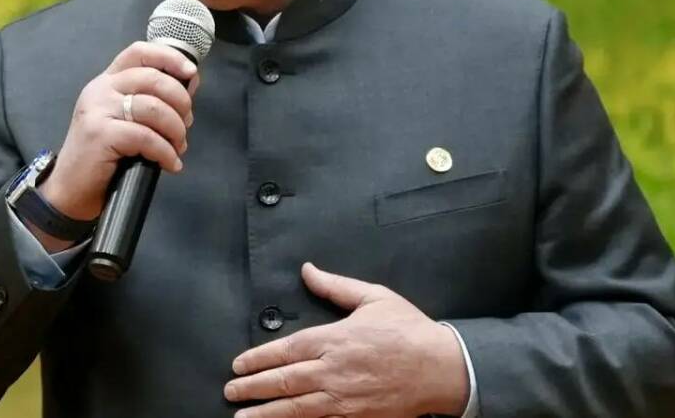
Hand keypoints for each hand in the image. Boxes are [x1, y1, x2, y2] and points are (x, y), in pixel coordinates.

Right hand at [37, 41, 197, 230]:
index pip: (139, 52)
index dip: (169, 57)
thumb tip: (188, 88)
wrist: (70, 191)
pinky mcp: (100, 134)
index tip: (190, 72)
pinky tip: (170, 164)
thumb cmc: (102, 157)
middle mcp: (100, 90)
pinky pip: (146, 137)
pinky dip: (165, 152)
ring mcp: (98, 111)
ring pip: (154, 108)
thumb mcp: (124, 120)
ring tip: (177, 148)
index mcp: (107, 82)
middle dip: (180, 101)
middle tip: (186, 124)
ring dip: (175, 130)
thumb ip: (149, 101)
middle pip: (153, 78)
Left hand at [225, 263, 468, 417]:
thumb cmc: (409, 330)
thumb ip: (335, 286)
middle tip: (231, 392)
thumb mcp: (373, 297)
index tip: (238, 365)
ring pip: (296, 409)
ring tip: (242, 417)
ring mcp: (344, 399)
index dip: (258, 359)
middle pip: (284, 381)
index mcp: (334, 339)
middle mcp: (334, 371)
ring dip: (267, 414)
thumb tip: (307, 270)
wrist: (443, 368)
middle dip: (253, 388)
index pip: (285, 350)